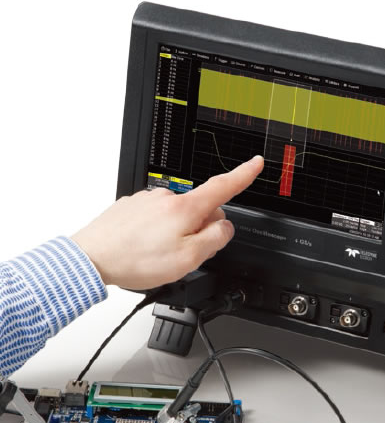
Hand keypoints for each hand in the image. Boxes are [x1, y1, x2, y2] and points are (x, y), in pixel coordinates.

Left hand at [71, 155, 263, 289]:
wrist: (91, 259)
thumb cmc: (136, 259)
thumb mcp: (189, 258)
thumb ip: (215, 239)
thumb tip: (224, 226)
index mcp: (185, 208)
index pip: (223, 186)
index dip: (243, 174)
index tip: (255, 163)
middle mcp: (166, 197)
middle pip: (200, 209)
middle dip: (200, 229)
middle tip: (183, 253)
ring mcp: (147, 200)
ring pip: (177, 216)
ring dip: (176, 233)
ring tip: (156, 255)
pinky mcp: (131, 207)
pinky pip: (155, 219)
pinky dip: (155, 233)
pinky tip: (143, 249)